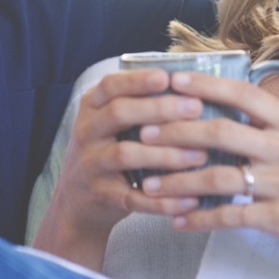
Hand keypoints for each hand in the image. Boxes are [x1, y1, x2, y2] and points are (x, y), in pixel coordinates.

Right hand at [31, 68, 208, 269]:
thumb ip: (140, 103)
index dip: (138, 80)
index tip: (168, 77)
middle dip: (159, 109)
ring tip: (201, 155)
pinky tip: (190, 200)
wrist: (77, 200)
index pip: (110, 85)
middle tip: (196, 107)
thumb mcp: (113, 121)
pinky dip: (163, 201)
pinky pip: (133, 198)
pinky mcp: (101, 196)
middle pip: (119, 113)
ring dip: (166, 154)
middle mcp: (87, 132)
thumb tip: (195, 85)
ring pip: (126, 154)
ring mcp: (91, 165)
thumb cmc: (110, 149)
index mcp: (92, 107)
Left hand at [138, 71, 278, 278]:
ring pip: (219, 179)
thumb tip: (236, 106)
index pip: (243, 95)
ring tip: (150, 184)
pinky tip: (179, 222)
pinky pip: (231, 217)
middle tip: (144, 134)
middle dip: (177, 133)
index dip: (204, 86)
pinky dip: (201, 220)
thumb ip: (276, 124)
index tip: (171, 81)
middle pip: (221, 133)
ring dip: (179, 182)